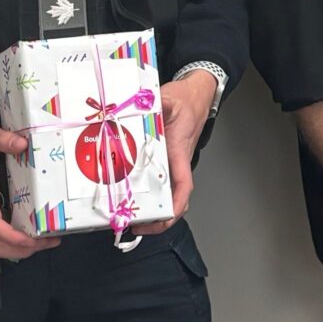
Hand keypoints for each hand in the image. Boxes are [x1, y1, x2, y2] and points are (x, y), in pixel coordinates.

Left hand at [131, 71, 213, 235]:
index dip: (175, 205)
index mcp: (178, 152)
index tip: (163, 218)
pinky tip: (127, 197)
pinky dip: (143, 193)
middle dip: (157, 219)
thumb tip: (147, 104)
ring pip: (163, 194)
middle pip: (172, 199)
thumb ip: (158, 102)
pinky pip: (154, 182)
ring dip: (149, 210)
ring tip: (127, 219)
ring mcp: (169, 163)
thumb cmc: (187, 101)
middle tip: (133, 225)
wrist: (195, 96)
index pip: (183, 185)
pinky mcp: (162, 160)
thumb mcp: (170, 98)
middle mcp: (175, 163)